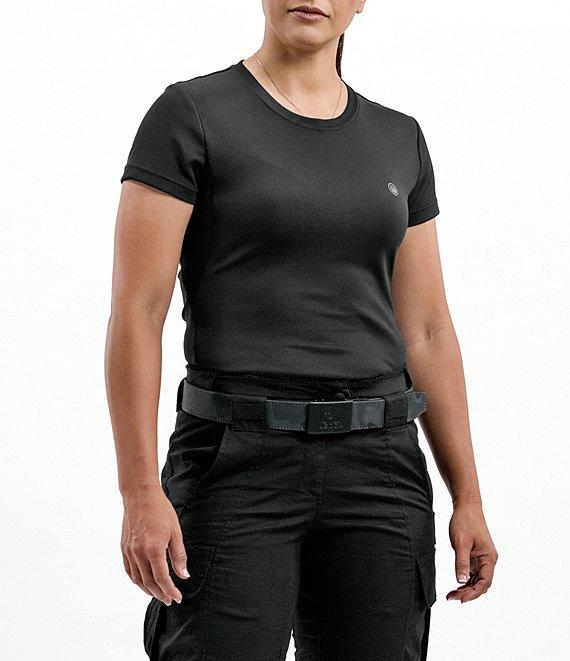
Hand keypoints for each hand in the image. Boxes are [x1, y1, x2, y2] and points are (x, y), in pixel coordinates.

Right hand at [120, 485, 188, 604]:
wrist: (140, 495)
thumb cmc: (160, 510)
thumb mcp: (175, 532)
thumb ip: (179, 556)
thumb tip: (184, 575)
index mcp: (153, 549)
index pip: (162, 579)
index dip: (170, 590)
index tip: (177, 597)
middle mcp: (138, 553)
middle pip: (149, 582)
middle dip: (160, 594)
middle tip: (169, 600)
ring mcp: (129, 551)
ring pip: (137, 579)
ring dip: (148, 590)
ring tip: (158, 594)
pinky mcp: (124, 548)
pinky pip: (129, 570)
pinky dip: (136, 580)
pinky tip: (143, 582)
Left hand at [446, 503, 497, 602]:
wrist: (467, 506)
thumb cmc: (465, 521)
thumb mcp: (461, 543)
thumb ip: (461, 562)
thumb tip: (461, 581)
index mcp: (489, 557)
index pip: (485, 582)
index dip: (473, 593)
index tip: (460, 599)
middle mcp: (488, 559)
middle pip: (482, 584)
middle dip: (468, 593)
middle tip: (452, 597)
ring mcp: (482, 558)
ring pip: (477, 579)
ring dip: (466, 588)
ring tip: (452, 594)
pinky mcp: (476, 555)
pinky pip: (473, 572)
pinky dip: (466, 579)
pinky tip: (457, 584)